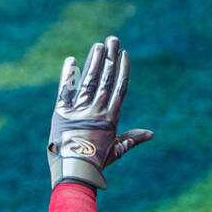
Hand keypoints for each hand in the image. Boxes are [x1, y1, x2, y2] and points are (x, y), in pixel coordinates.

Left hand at [47, 36, 151, 188]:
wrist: (74, 171)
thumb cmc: (96, 163)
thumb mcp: (116, 151)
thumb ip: (132, 139)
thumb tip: (151, 134)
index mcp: (110, 118)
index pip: (119, 87)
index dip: (122, 69)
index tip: (123, 53)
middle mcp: (96, 110)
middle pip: (105, 79)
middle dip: (109, 57)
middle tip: (112, 39)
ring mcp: (79, 110)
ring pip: (89, 81)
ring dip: (93, 61)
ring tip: (97, 45)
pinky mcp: (61, 113)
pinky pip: (65, 90)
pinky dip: (68, 75)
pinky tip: (71, 60)